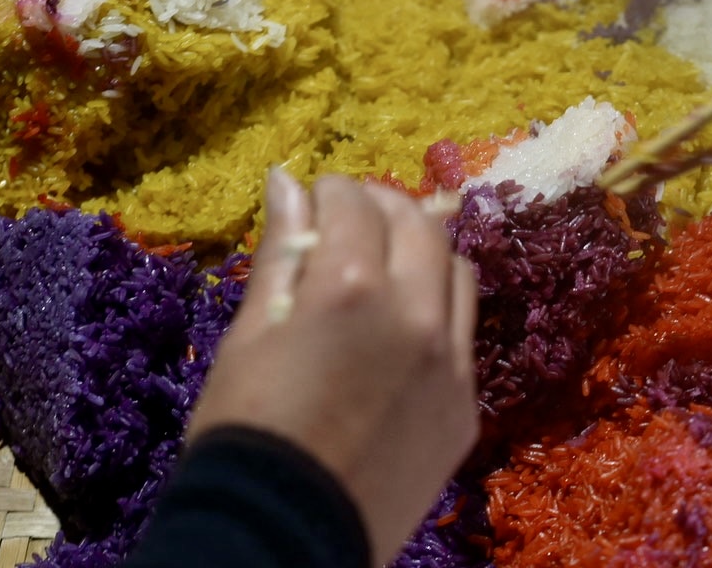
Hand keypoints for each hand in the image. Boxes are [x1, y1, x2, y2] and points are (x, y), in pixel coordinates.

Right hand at [189, 170, 478, 565]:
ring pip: (457, 272)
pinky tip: (404, 325)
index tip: (314, 200)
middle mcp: (415, 314)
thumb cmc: (245, 429)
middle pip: (419, 226)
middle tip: (352, 219)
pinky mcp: (466, 406)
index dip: (330, 192)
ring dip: (423, 251)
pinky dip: (438, 310)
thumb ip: (282, 252)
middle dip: (383, 208)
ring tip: (385, 264)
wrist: (284, 534)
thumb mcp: (249, 334)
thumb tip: (287, 180)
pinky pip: (464, 334)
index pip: (355, 204)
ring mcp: (451, 363)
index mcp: (351, 289)